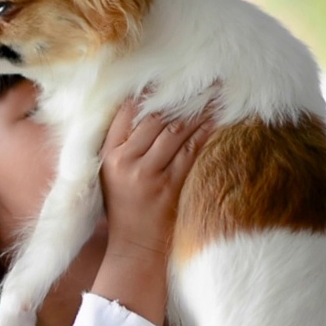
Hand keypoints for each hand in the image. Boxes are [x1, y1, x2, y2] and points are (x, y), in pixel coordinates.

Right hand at [90, 98, 215, 325]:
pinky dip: (205, 134)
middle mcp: (125, 162)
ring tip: (214, 92)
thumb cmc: (125, 208)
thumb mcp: (113, 175)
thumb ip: (125, 146)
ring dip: (196, 110)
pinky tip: (216, 120)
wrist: (134, 249)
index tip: (167, 76)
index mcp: (108, 156)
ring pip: (175, 131)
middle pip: (153, 118)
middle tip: (200, 77)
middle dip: (177, 96)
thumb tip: (147, 110)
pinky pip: (191, 152)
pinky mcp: (169, 187)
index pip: (126, 113)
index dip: (148, 92)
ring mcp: (147, 175)